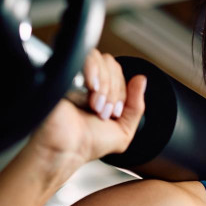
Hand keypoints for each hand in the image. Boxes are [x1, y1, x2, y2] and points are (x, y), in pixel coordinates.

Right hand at [28, 50, 145, 169]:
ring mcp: (75, 74)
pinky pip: (86, 57)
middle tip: (104, 113)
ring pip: (101, 60)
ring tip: (95, 106)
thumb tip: (141, 79)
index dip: (121, 92)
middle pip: (112, 65)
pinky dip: (94, 73)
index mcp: (101, 92)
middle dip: (114, 91)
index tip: (114, 114)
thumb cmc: (88, 144)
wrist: (67, 148)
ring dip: (104, 86)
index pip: (119, 74)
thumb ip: (136, 106)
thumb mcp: (123, 131)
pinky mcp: (64, 70)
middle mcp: (87, 81)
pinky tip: (90, 91)